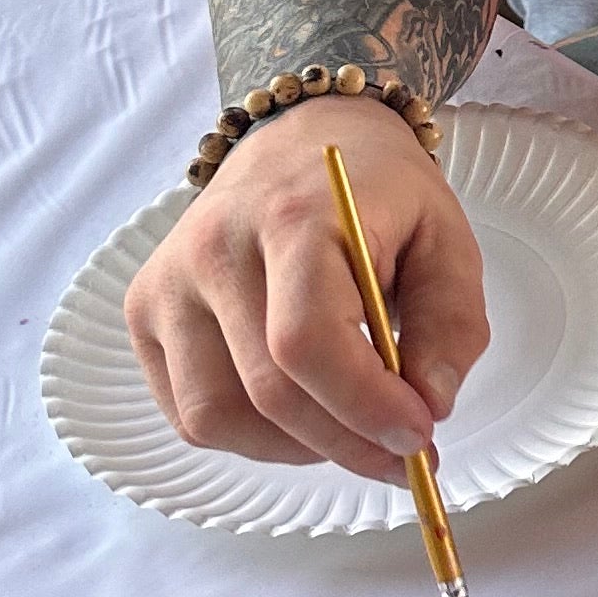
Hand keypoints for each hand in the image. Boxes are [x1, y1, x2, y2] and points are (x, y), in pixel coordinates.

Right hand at [123, 97, 489, 476]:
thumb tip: (429, 406)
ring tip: (348, 425)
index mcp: (293, 217)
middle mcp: (213, 248)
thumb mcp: (447, 240)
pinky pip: (189, 415)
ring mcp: (167, 283)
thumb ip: (452, 325)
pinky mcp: (145, 314)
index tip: (420, 435)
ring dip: (297, 448)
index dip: (364, 405)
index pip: (306, 340)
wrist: (299, 141)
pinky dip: (251, 436)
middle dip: (347, 442)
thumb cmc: (376, 195)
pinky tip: (298, 410)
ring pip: (218, 417)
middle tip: (404, 456)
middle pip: (268, 392)